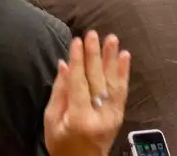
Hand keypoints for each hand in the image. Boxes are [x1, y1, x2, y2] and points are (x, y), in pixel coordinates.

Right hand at [44, 31, 130, 155]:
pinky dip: (124, 73)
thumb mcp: (51, 120)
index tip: (76, 40)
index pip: (79, 83)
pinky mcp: (119, 115)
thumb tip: (64, 65)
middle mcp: (100, 115)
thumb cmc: (61, 143)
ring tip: (112, 39)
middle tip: (93, 34)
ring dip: (112, 58)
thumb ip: (59, 92)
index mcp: (80, 117)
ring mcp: (113, 116)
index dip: (77, 60)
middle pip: (97, 80)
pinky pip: (123, 91)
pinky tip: (125, 57)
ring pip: (113, 82)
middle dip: (94, 55)